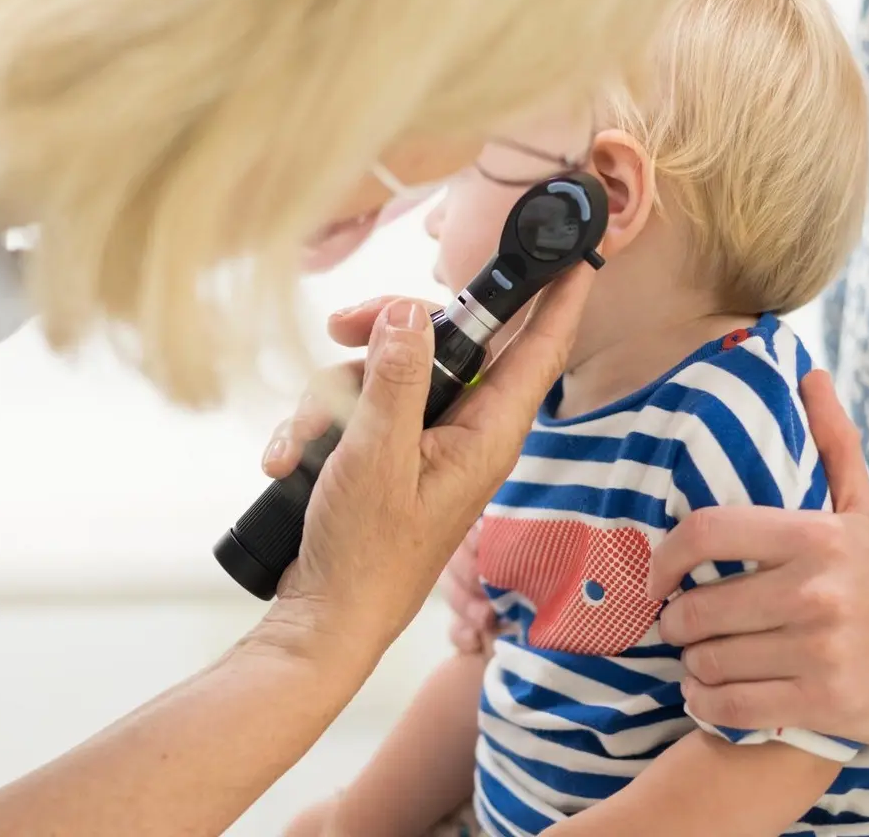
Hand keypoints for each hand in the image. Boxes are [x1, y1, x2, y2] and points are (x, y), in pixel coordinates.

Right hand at [262, 273, 592, 651]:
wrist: (327, 618)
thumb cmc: (365, 555)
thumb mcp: (376, 456)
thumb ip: (396, 380)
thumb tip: (408, 314)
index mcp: (487, 434)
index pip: (538, 349)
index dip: (559, 296)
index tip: (577, 251)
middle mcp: (465, 431)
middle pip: (443, 343)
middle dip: (384, 333)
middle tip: (341, 327)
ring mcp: (426, 442)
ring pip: (388, 372)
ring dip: (333, 396)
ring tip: (301, 442)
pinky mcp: (389, 453)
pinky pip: (360, 408)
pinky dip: (322, 426)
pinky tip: (291, 458)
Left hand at [646, 371, 868, 746]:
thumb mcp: (864, 511)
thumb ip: (833, 442)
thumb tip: (808, 372)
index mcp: (817, 538)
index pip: (707, 533)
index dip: (664, 557)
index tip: (654, 577)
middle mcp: (817, 592)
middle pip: (698, 609)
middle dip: (675, 622)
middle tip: (680, 625)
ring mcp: (820, 653)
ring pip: (709, 662)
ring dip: (690, 666)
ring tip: (699, 658)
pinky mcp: (821, 706)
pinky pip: (730, 708)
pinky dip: (705, 704)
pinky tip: (707, 693)